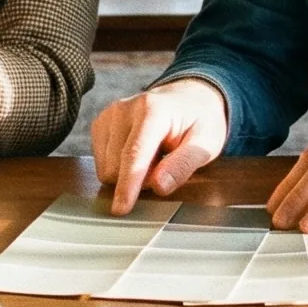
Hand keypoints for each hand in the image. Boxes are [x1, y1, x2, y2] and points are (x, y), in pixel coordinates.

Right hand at [91, 78, 228, 214]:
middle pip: (116, 166)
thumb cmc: (200, 120)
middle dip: (139, 179)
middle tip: (164, 165)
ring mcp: (109, 114)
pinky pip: (101, 162)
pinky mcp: (101, 123)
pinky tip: (139, 154)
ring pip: (106, 167)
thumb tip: (159, 186)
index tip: (121, 209)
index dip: (128, 185)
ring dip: (128, 173)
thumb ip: (183, 165)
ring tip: (153, 157)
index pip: (134, 154)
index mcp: (152, 110)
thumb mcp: (206, 144)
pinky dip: (119, 166)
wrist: (189, 97)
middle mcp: (124, 109)